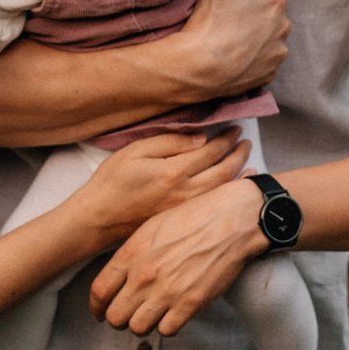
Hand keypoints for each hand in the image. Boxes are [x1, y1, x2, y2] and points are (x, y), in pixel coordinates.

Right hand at [65, 128, 250, 244]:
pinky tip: (233, 187)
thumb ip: (169, 143)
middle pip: (223, 172)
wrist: (98, 219)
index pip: (210, 151)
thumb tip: (200, 139)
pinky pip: (212, 203)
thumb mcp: (135, 151)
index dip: (226, 139)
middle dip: (238, 154)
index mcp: (174, 172)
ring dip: (239, 174)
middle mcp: (185, 192)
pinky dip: (227, 192)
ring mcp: (185, 209)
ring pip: (221, 190)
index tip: (235, 129)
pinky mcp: (182, 220)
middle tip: (246, 142)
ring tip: (249, 162)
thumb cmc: (112, 182)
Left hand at [91, 175, 268, 335]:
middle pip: (115, 316)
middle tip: (128, 316)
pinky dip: (167, 325)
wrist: (230, 219)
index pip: (99, 292)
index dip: (97, 307)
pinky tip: (173, 314)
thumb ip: (131, 254)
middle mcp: (144, 275)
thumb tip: (119, 278)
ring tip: (152, 315)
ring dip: (143, 324)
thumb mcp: (152, 227)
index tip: (100, 312)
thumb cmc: (193, 218)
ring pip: (138, 328)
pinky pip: (167, 330)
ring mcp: (167, 291)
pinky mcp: (190, 303)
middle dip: (119, 319)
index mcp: (131, 253)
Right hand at [164, 0, 287, 99]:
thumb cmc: (210, 19)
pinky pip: (263, 60)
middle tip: (229, 14)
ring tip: (231, 37)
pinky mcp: (269, 74)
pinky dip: (253, 57)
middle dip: (255, 10)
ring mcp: (278, 53)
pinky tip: (234, 55)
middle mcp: (284, 27)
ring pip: (269, 37)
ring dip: (256, 35)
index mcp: (275, 1)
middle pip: (270, 11)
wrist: (199, 66)